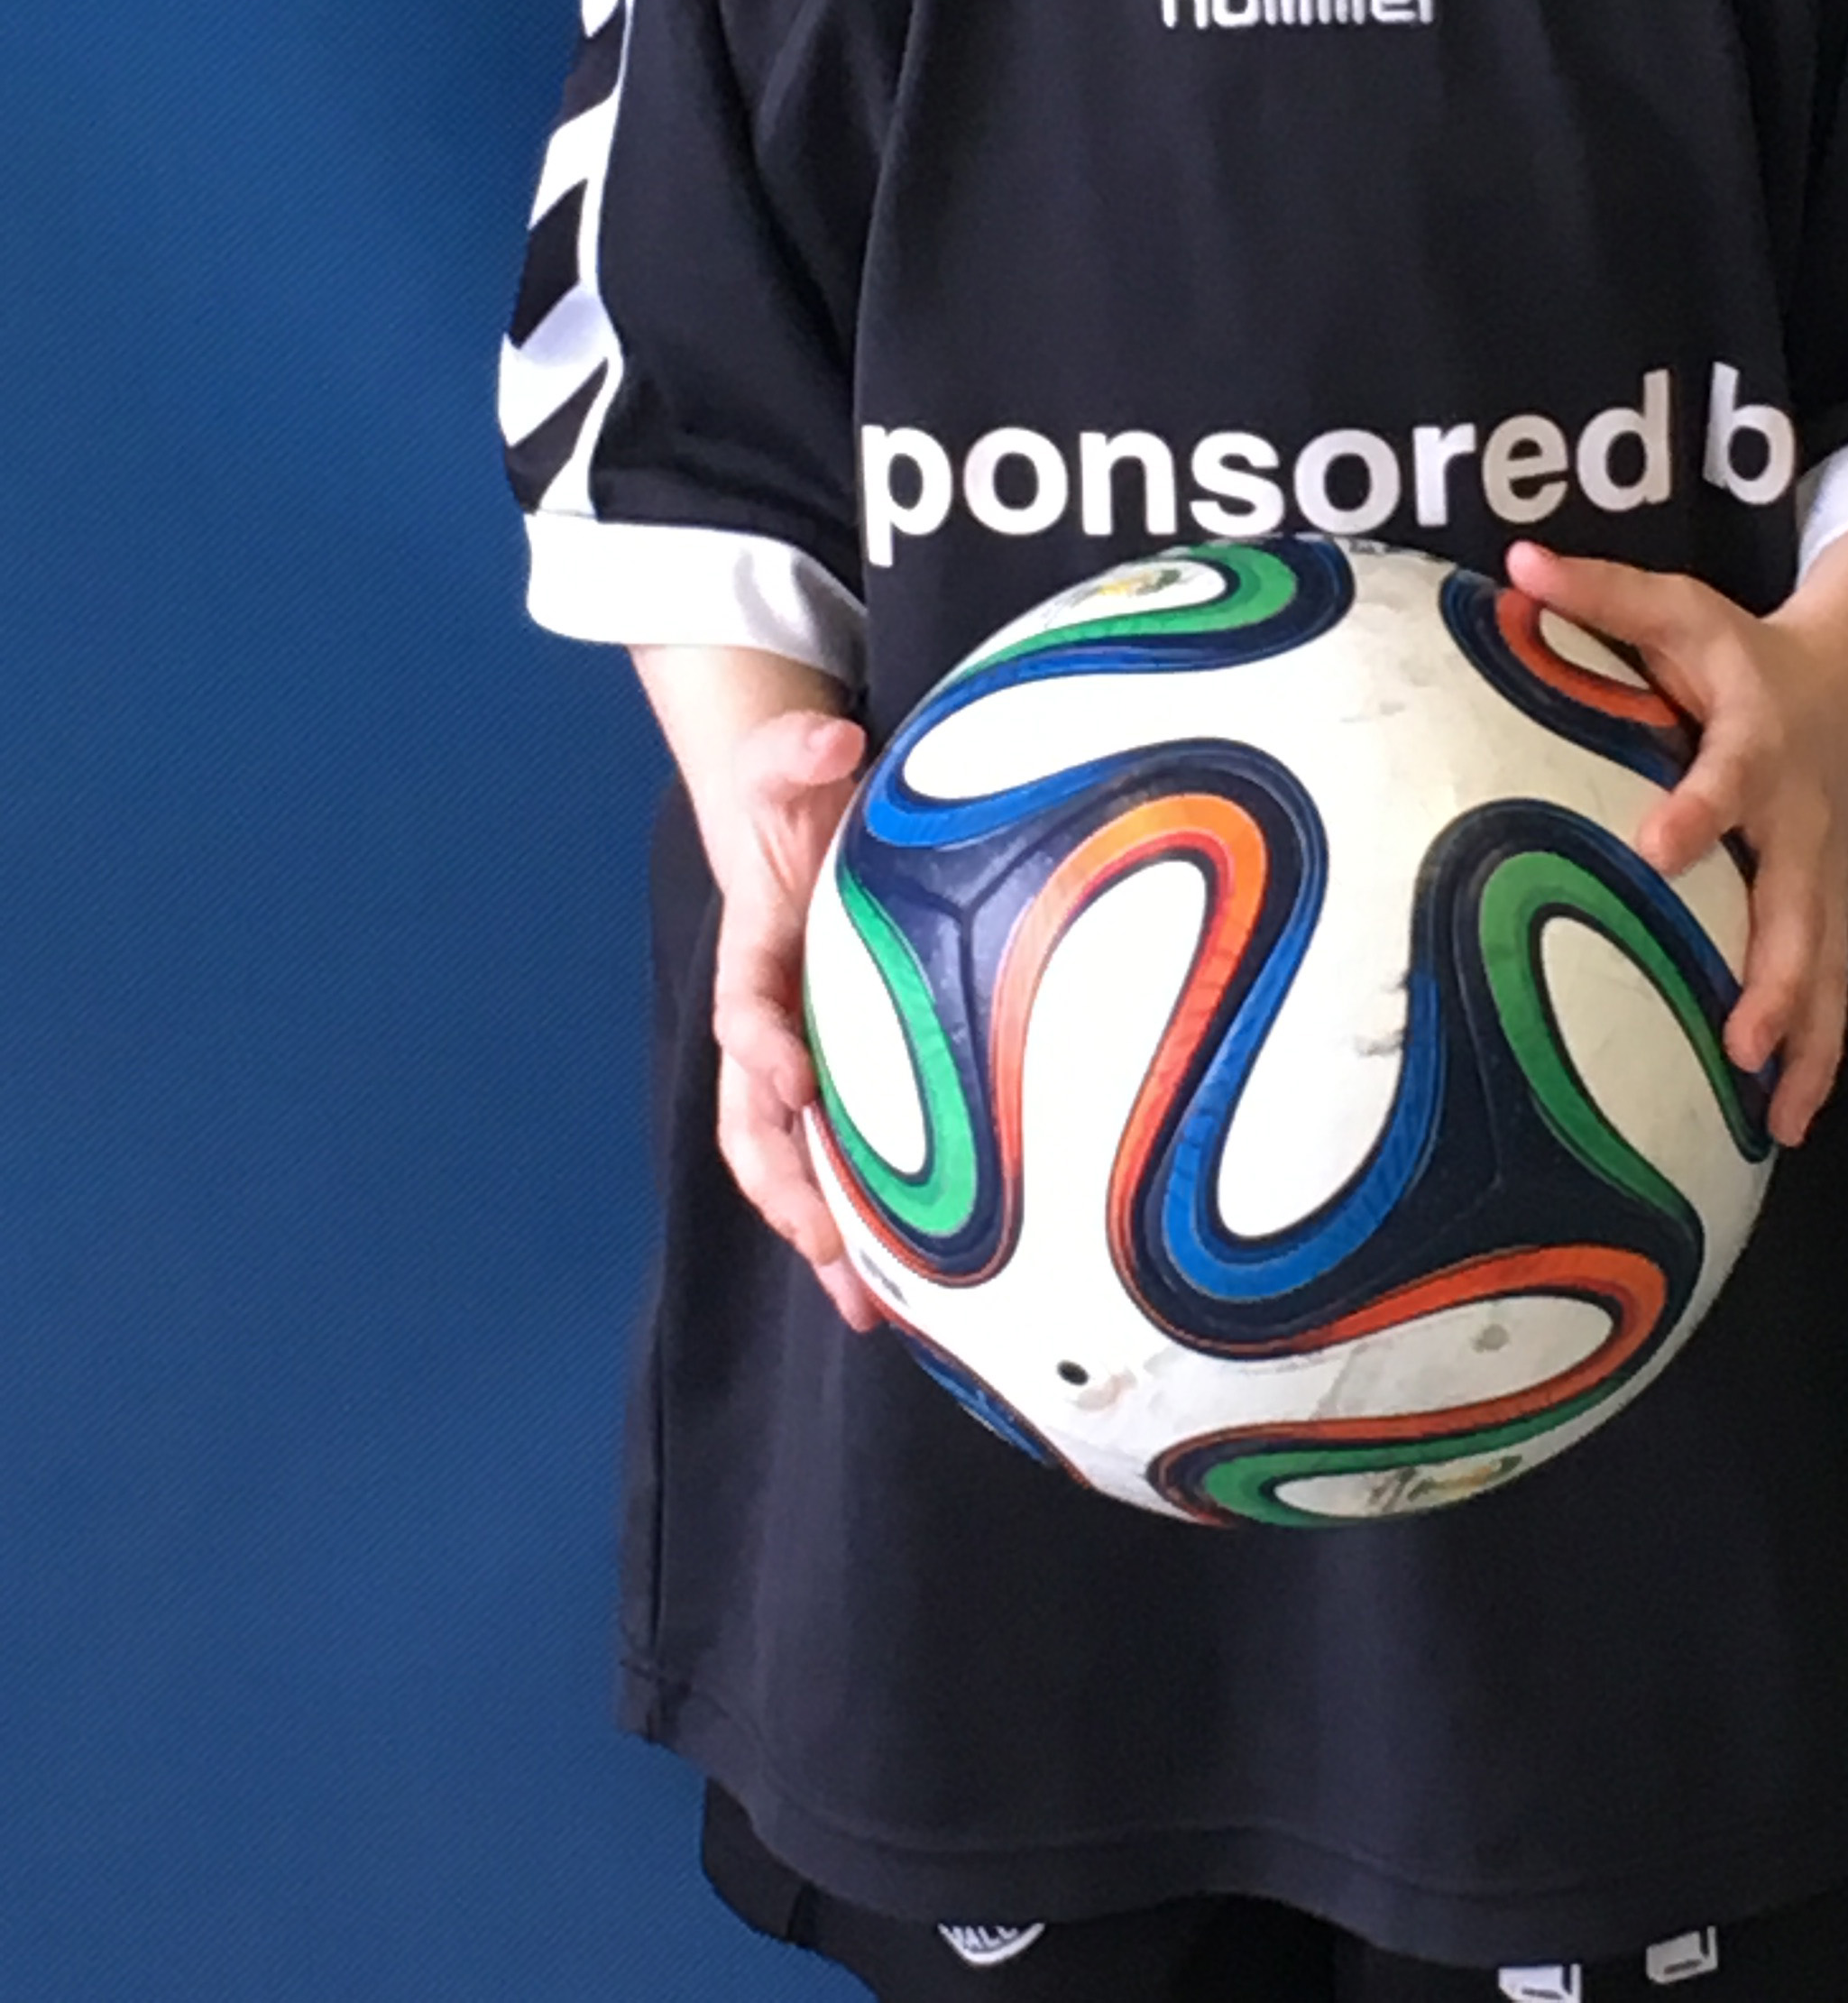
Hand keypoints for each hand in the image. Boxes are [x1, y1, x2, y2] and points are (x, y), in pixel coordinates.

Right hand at [705, 706, 884, 1332]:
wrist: (800, 817)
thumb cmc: (801, 794)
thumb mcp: (795, 758)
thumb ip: (801, 747)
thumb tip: (831, 734)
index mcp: (754, 952)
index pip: (745, 1008)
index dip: (763, 1047)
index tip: (796, 1081)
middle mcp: (768, 1020)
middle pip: (755, 1121)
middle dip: (785, 1187)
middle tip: (829, 1242)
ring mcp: (802, 1054)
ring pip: (792, 1163)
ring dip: (821, 1234)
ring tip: (868, 1308)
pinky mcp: (843, 1077)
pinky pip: (843, 1159)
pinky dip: (864, 1224)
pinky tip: (909, 1285)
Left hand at [1506, 540, 1847, 1145]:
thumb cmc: (1738, 654)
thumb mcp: (1678, 609)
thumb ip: (1599, 592)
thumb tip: (1514, 560)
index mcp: (1757, 740)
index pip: (1730, 776)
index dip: (1699, 810)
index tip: (1656, 850)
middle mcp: (1799, 820)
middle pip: (1798, 905)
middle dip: (1776, 977)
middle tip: (1741, 1040)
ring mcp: (1824, 876)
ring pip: (1827, 970)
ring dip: (1804, 1044)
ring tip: (1776, 1119)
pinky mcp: (1830, 912)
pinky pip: (1830, 995)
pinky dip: (1815, 1059)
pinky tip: (1783, 1126)